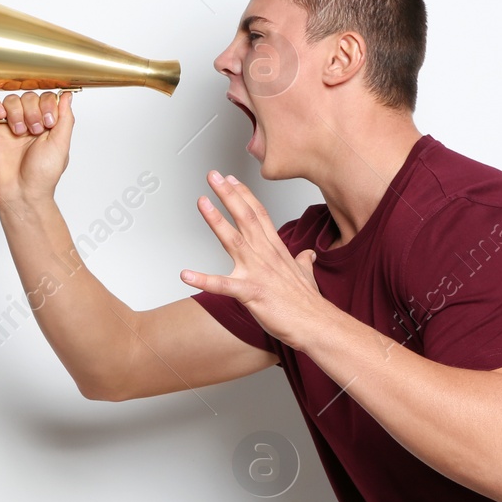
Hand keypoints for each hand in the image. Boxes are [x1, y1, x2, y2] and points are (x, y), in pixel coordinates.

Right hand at [0, 80, 73, 203]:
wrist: (22, 192)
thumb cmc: (43, 175)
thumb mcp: (61, 144)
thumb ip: (65, 118)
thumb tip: (67, 96)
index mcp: (47, 124)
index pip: (46, 97)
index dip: (47, 105)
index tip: (48, 123)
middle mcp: (29, 122)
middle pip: (28, 96)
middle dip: (32, 111)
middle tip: (33, 131)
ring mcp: (11, 125)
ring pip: (11, 99)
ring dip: (16, 112)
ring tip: (18, 131)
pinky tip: (1, 116)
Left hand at [180, 171, 330, 349]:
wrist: (316, 325)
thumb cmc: (308, 303)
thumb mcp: (306, 275)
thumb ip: (303, 262)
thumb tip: (307, 256)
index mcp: (275, 249)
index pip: (258, 214)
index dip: (244, 195)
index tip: (231, 180)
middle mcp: (265, 255)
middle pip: (245, 217)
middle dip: (228, 195)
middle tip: (214, 176)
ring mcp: (258, 272)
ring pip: (233, 240)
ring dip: (216, 220)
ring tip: (202, 202)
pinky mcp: (251, 292)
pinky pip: (223, 285)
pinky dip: (203, 280)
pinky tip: (186, 274)